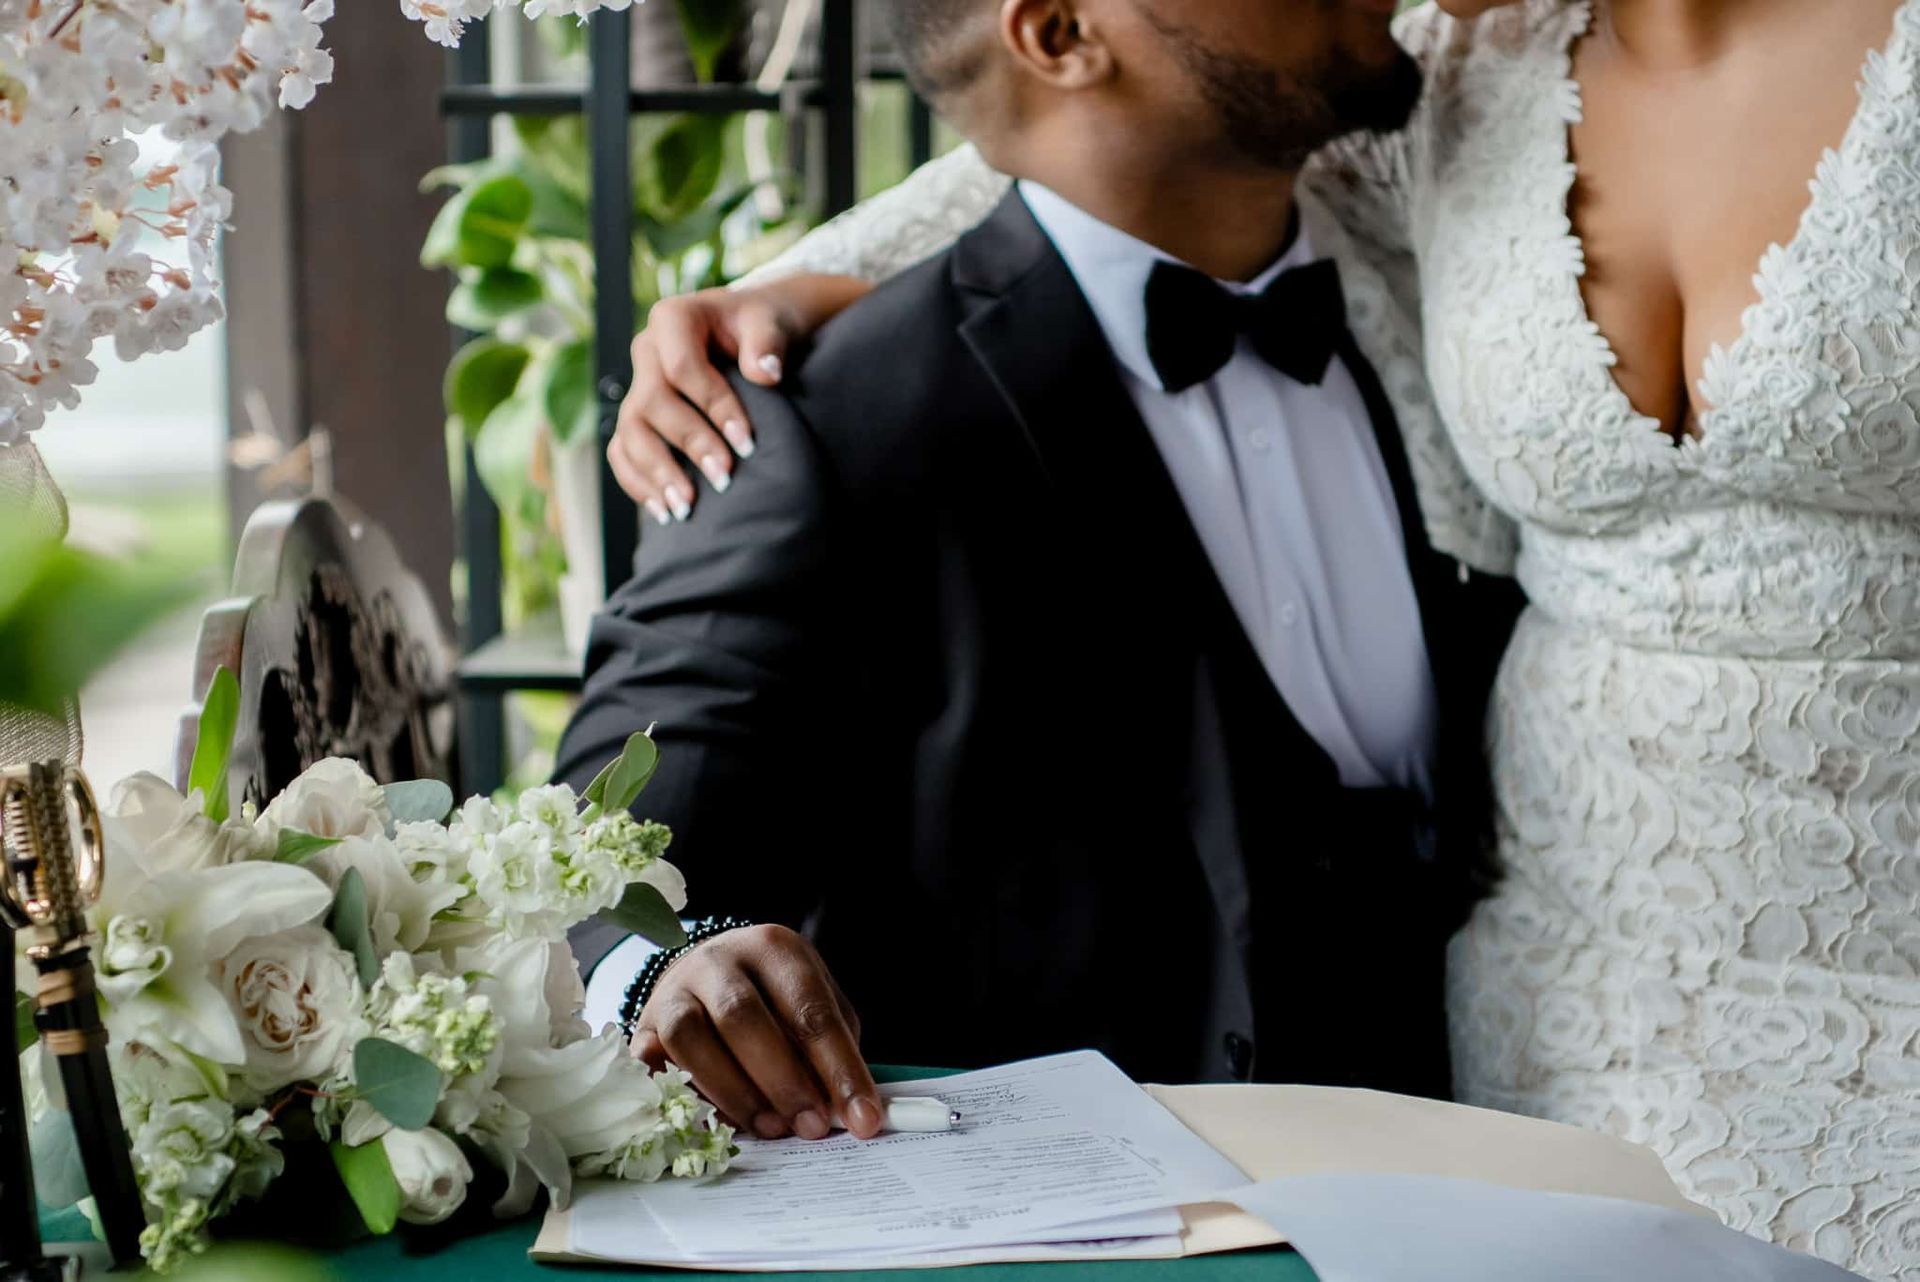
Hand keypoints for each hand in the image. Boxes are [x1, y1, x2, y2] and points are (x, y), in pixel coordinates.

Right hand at [610, 274, 872, 522]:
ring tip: (686, 507)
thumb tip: (766, 374)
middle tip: (724, 478)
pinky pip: (623, 451)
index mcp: (672, 319)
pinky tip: (664, 512)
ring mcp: (636, 386)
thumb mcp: (769, 322)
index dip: (713, 406)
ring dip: (657, 472)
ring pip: (630, 431)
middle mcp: (645, 351)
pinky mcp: (636, 417)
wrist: (749, 332)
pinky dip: (639, 483)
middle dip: (689, 444)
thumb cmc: (760, 326)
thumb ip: (767, 342)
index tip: (747, 442)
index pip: (681, 366)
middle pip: (651, 403)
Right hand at [629, 923, 885, 1141]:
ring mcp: (674, 989)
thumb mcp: (811, 1004)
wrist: (705, 973)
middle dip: (783, 1080)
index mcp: (774, 947)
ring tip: (769, 1127)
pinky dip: (677, 1094)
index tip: (862, 1119)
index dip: (839, 1068)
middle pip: (743, 1017)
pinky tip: (711, 1120)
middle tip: (810, 1126)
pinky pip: (649, 1060)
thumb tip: (848, 1108)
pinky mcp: (643, 1024)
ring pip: (690, 1037)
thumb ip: (830, 1047)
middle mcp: (719, 959)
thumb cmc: (772, 998)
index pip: (810, 1009)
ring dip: (732, 1091)